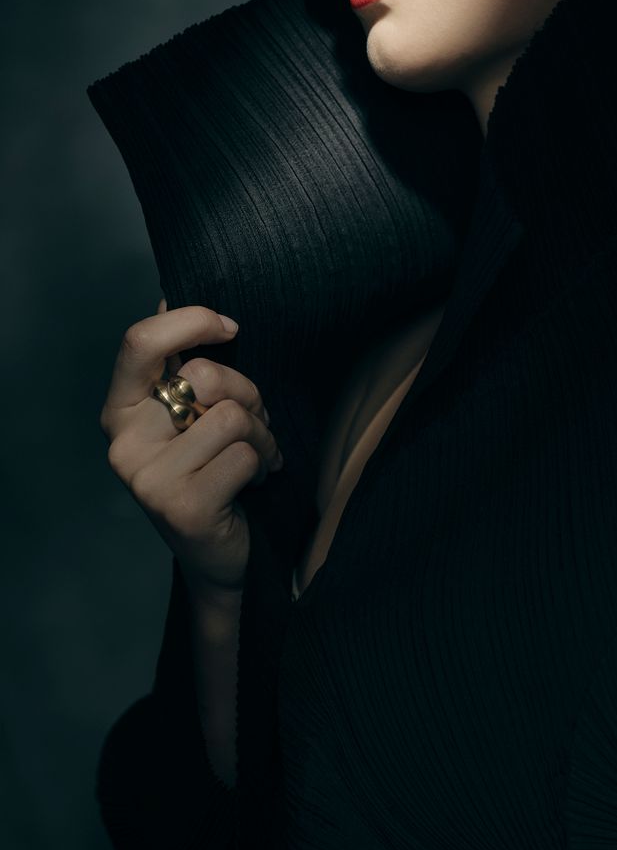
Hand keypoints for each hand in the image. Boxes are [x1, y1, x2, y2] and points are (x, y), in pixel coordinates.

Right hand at [99, 296, 282, 604]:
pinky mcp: (180, 507)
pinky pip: (245, 456)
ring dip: (262, 436)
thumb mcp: (192, 412)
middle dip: (249, 394)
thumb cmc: (212, 467)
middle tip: (255, 422)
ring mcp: (147, 478)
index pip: (141, 342)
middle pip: (205, 377)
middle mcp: (123, 442)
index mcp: (121, 408)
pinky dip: (262, 465)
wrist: (218, 553)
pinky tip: (252, 484)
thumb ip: (179, 361)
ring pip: (232, 417)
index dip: (191, 321)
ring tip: (255, 457)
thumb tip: (168, 296)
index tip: (231, 328)